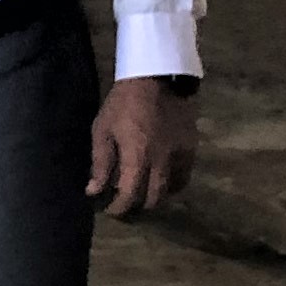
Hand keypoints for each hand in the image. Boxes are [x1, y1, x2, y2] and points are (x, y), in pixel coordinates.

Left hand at [88, 77, 197, 217]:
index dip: (119, 208)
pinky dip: (173, 182)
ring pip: (172, 189)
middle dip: (138, 206)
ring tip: (144, 192)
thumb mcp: (103, 129)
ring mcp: (180, 154)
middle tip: (126, 203)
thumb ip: (100, 163)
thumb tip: (93, 190)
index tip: (110, 210)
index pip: (130, 196)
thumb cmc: (123, 102)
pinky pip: (185, 174)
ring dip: (157, 196)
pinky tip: (161, 177)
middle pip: (154, 198)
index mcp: (138, 156)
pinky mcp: (191, 146)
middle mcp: (162, 161)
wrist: (156, 75)